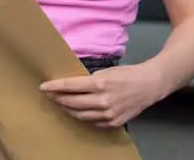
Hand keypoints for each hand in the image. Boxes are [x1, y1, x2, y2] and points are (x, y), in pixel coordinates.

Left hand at [39, 64, 164, 127]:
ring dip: (67, 109)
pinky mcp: (114, 122)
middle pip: (72, 102)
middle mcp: (102, 100)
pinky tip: (76, 112)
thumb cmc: (126, 74)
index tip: (43, 87)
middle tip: (49, 95)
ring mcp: (108, 114)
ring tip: (60, 103)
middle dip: (58, 98)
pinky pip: (92, 122)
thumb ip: (89, 80)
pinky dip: (82, 117)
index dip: (55, 86)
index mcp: (99, 84)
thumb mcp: (106, 71)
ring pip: (80, 114)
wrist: (149, 85)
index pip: (70, 86)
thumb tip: (70, 85)